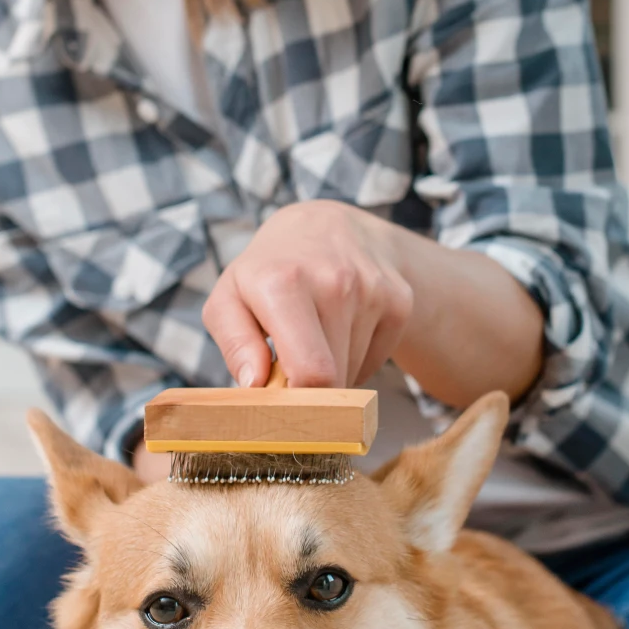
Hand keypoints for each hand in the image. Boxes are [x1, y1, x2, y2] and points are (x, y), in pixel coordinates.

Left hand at [202, 202, 413, 388]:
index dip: (298, 402)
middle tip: (291, 365)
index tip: (282, 400)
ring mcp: (373, 289)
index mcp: (283, 283)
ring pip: (354, 372)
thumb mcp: (229, 298)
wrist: (326, 226)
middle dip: (311, 386)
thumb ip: (234, 344)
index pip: (311, 373)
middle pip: (334, 379)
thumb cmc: (268, 272)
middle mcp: (335, 281)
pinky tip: (341, 330)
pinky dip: (357, 358)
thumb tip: (255, 384)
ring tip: (316, 338)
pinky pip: (378, 360)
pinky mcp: (399, 300)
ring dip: (334, 370)